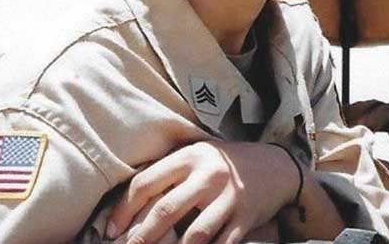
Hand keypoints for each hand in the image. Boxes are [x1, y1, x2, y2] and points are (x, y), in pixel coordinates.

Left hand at [105, 140, 296, 243]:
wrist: (277, 166)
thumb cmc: (226, 162)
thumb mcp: (198, 154)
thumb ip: (170, 170)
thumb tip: (128, 198)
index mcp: (189, 156)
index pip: (146, 182)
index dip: (124, 209)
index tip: (112, 229)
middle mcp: (208, 175)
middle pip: (166, 210)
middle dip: (141, 237)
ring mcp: (229, 197)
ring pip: (195, 234)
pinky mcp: (246, 218)